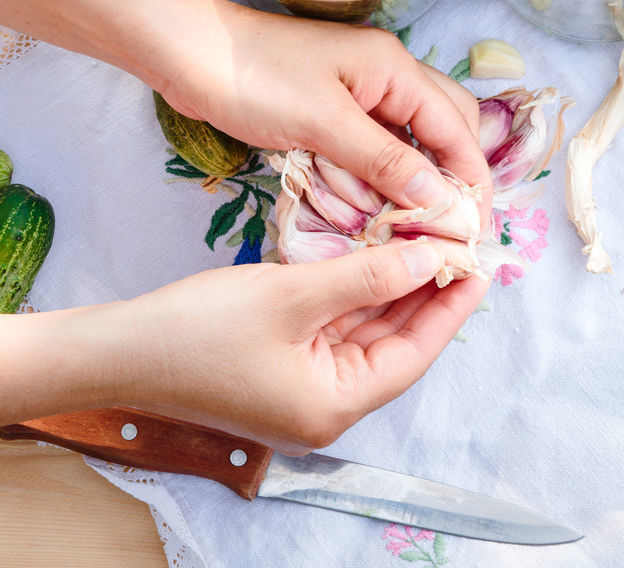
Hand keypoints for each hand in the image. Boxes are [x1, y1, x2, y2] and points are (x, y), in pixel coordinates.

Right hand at [0, 243, 489, 447]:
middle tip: (459, 243)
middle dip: (425, 291)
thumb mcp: (292, 296)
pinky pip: (334, 325)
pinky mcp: (280, 363)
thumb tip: (430, 257)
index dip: (449, 306)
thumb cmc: (202, 329)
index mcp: (335, 405)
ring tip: (427, 239)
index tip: (481, 265)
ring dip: (391, 286)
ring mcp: (301, 385)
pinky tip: (376, 254)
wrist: (120, 349)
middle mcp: (326, 403)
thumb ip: (367, 276)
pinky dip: (356, 291)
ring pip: (365, 330)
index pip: (413, 353)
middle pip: (393, 342)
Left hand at [157, 0, 491, 226]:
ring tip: (413, 230)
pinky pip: (370, 145)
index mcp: (395, 68)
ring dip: (411, 181)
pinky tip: (371, 209)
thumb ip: (384, 161)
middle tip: (447, 231)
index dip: (471, 178)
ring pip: (405, 141)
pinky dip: (376, 176)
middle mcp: (385, 76)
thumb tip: (441, 199)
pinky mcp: (328, 108)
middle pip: (442, 129)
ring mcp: (356, 91)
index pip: (456, 127)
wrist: (186, 51)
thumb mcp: (323, 124)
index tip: (474, 228)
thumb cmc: (253, 78)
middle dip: (449, 178)